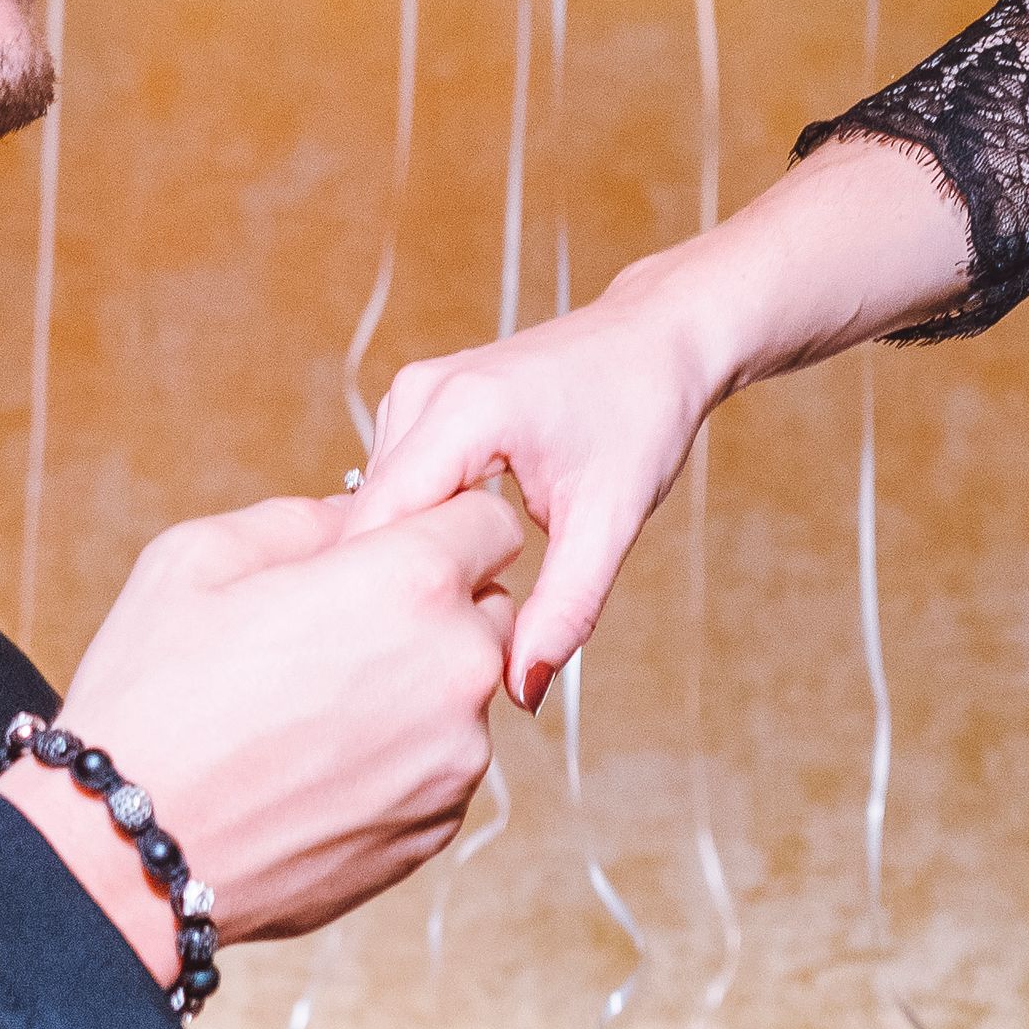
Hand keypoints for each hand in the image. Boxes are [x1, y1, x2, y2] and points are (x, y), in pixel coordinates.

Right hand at [14, 486, 520, 974]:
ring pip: (464, 694)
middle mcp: (456, 669)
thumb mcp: (201, 557)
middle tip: (340, 626)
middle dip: (436, 604)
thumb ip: (305, 520)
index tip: (392, 543)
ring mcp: (455, 760)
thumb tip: (357, 518)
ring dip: (416, 686)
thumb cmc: (151, 696)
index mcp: (410, 582)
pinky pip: (440, 766)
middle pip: (490, 608)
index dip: (440, 521)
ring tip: (312, 708)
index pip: (490, 519)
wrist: (128, 854)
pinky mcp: (437, 829)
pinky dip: (398, 756)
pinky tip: (315, 764)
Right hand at [353, 286, 722, 709]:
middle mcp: (423, 392)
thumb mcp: (612, 520)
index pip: (383, 520)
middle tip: (417, 659)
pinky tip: (445, 569)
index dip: (379, 591)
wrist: (658, 339)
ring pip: (376, 505)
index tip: (387, 661)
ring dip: (400, 559)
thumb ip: (566, 607)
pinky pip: (393, 485)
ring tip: (438, 613)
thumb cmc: (643, 414)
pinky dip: (412, 531)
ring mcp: (413, 392)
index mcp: (464, 410)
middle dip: (391, 582)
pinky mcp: (418, 403)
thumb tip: (523, 690)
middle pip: (370, 516)